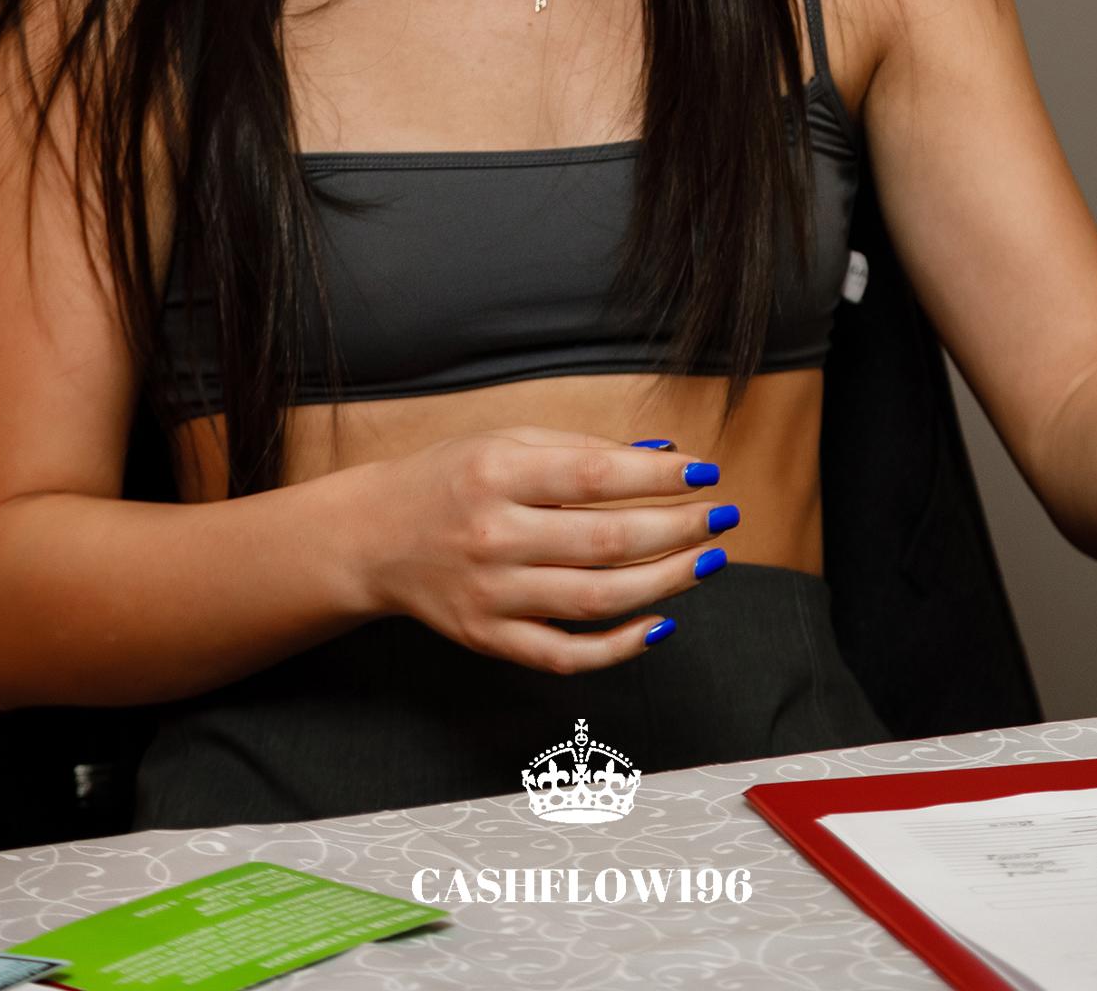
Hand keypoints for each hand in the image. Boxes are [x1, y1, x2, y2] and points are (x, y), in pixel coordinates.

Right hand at [355, 427, 737, 671]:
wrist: (375, 537)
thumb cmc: (452, 477)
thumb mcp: (507, 440)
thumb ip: (584, 448)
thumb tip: (665, 452)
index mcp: (497, 472)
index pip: (595, 476)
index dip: (658, 476)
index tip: (706, 472)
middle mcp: (493, 535)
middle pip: (606, 542)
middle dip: (677, 531)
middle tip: (721, 519)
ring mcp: (491, 595)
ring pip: (596, 601)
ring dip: (665, 583)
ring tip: (708, 561)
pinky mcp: (489, 639)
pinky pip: (565, 655)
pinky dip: (619, 647)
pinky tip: (662, 623)